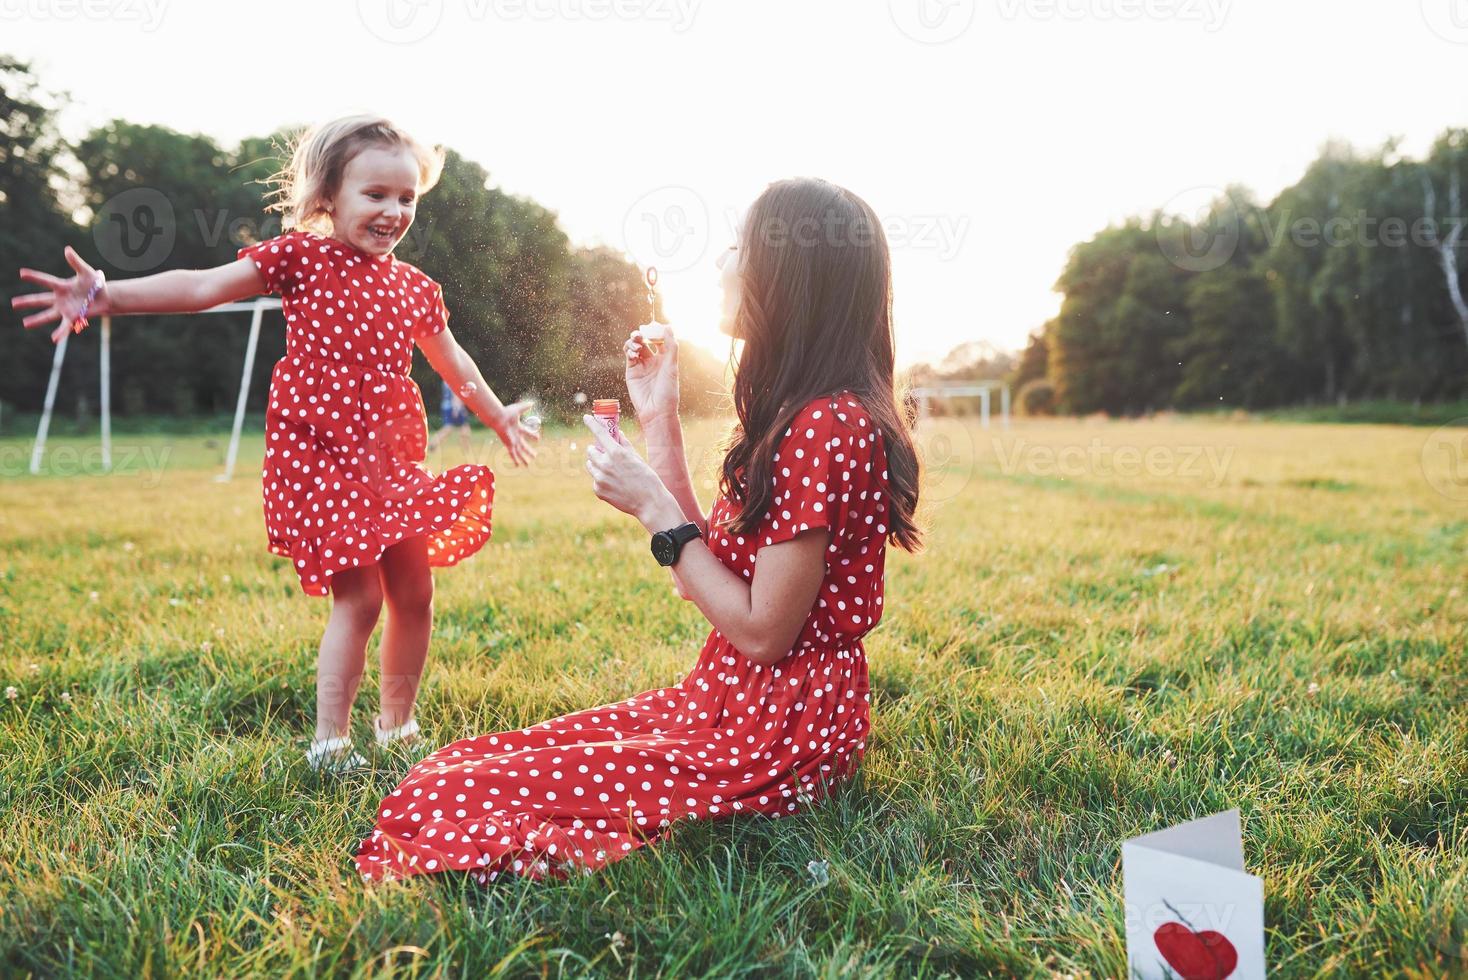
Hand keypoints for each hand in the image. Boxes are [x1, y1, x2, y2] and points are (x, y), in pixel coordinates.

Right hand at [12, 247, 109, 342]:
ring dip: (37, 320)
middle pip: (40, 300)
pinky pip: (65, 327)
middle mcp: (60, 299)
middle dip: (27, 301)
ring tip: (25, 323)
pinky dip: (60, 333)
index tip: (21, 273)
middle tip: (13, 303)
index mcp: (62, 286)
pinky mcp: (73, 318)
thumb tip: (67, 249)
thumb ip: (76, 262)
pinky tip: (54, 339)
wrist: (105, 297)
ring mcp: (65, 309)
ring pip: (48, 315)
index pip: (45, 280)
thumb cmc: (95, 283)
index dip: (34, 277)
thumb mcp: (87, 272)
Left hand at [492, 399, 540, 466]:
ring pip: (519, 452)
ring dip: (524, 458)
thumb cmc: (507, 413)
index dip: (533, 436)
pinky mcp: (509, 444)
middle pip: (524, 446)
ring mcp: (512, 441)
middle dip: (529, 451)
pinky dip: (516, 460)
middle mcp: (515, 436)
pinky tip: (518, 466)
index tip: (538, 439)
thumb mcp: (518, 409)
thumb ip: (525, 406)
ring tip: (528, 465)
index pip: (527, 433)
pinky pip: (513, 454)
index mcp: (518, 428)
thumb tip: (532, 403)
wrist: (498, 418)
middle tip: (535, 455)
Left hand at [583, 414, 678, 528]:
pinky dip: (601, 480)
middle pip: (590, 451)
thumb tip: (617, 434)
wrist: (649, 502)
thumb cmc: (647, 478)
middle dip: (596, 450)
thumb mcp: (637, 457)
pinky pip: (595, 480)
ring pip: (591, 465)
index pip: (599, 433)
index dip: (591, 423)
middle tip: (604, 453)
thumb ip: (624, 444)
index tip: (586, 417)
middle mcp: (605, 464)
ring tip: (612, 471)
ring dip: (597, 464)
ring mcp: (600, 479)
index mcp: (616, 453)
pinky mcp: (598, 490)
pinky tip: (615, 485)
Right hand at [624, 323, 679, 425]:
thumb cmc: (667, 391)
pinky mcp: (632, 371)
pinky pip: (629, 355)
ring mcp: (642, 365)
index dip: (656, 331)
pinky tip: (633, 353)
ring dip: (634, 341)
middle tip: (640, 334)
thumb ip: (670, 346)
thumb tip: (668, 327)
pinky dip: (629, 350)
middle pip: (645, 341)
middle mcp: (653, 361)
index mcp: (665, 359)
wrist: (656, 410)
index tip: (653, 326)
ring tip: (636, 344)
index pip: (659, 339)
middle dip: (642, 334)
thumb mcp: (672, 367)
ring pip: (635, 346)